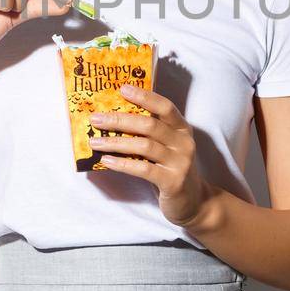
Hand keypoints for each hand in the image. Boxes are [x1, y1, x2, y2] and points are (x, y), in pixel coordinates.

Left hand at [86, 84, 212, 228]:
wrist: (194, 201)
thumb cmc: (171, 169)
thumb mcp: (166, 146)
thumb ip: (150, 133)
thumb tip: (114, 117)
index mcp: (182, 128)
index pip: (165, 106)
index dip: (144, 96)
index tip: (122, 89)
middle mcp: (184, 142)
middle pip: (149, 125)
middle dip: (119, 120)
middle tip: (96, 119)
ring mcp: (180, 162)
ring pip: (144, 145)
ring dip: (116, 143)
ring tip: (95, 142)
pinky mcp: (173, 181)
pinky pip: (143, 169)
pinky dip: (122, 164)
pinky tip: (106, 161)